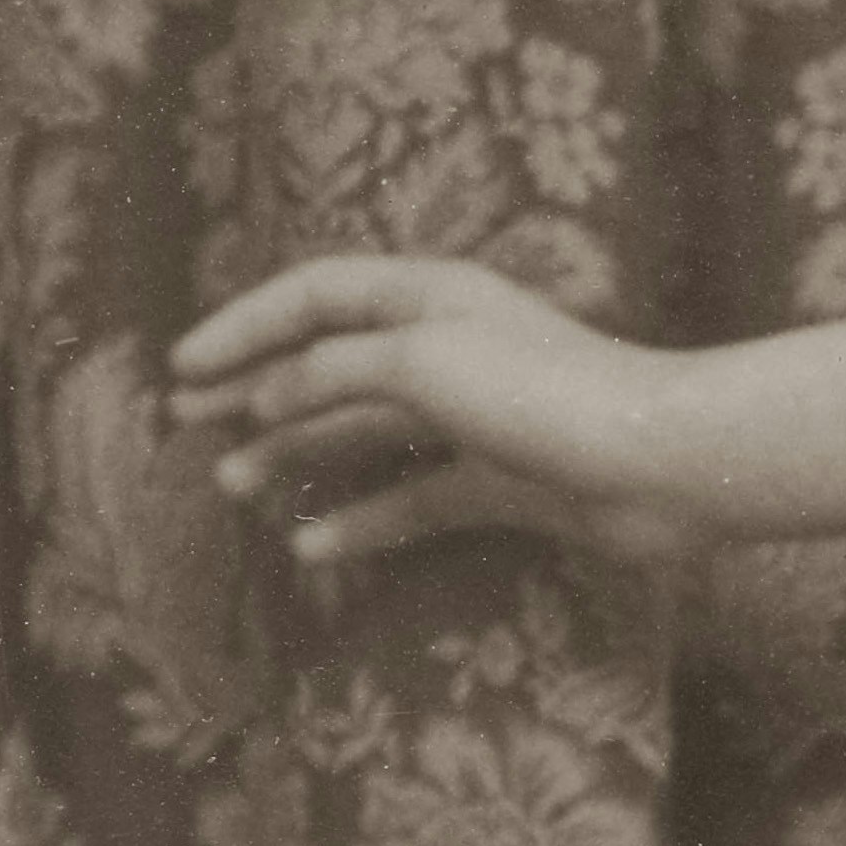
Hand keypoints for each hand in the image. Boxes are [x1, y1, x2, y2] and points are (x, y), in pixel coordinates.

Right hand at [171, 259, 715, 586]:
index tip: (184, 367)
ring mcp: (472, 419)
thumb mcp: (419, 361)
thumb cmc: (542, 392)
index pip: (313, 296)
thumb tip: (268, 396)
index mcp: (426, 296)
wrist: (660, 464)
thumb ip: (332, 371)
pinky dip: (365, 523)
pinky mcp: (498, 483)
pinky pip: (413, 501)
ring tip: (233, 488)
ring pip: (364, 435)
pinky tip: (314, 550)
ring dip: (297, 457)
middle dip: (257, 393)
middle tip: (188, 427)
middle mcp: (445, 347)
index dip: (243, 326)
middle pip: (330, 365)